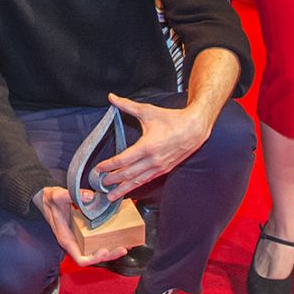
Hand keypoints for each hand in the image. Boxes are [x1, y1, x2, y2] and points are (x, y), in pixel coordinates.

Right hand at [34, 186, 128, 265]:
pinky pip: (95, 241)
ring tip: (125, 245)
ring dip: (110, 251)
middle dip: (108, 255)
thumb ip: (72, 195)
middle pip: (92, 258)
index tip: (104, 250)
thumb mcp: (57, 195)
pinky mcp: (82, 233)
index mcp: (66, 239)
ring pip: (95, 251)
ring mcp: (78, 238)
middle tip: (123, 249)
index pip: (80, 259)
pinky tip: (117, 235)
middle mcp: (73, 242)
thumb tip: (90, 196)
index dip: (93, 259)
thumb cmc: (49, 199)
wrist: (44, 198)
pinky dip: (106, 241)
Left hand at [95, 94, 210, 199]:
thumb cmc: (172, 119)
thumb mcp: (148, 111)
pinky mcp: (165, 170)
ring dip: (123, 189)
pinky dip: (136, 186)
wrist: (195, 128)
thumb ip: (127, 106)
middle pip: (128, 174)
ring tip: (111, 196)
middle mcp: (153, 160)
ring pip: (138, 181)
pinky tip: (129, 190)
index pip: (123, 160)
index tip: (98, 168)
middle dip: (113, 180)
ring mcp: (160, 167)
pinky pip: (147, 180)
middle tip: (99, 184)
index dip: (109, 165)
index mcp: (147, 146)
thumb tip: (112, 97)